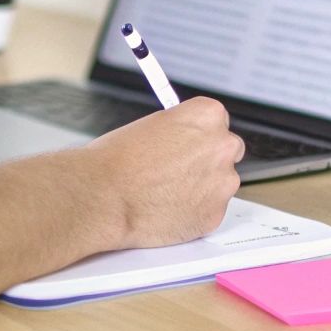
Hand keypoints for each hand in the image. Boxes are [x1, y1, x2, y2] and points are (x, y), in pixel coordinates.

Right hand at [83, 97, 243, 247]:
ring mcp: (222, 183)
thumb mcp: (151, 125)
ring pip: (220, 184)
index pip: (217, 122)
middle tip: (179, 171)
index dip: (198, 136)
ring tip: (165, 193)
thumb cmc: (115, 159)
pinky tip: (166, 210)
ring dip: (202, 189)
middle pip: (227, 151)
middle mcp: (223, 146)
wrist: (103, 196)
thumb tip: (187, 141)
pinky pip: (210, 211)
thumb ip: (180, 131)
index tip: (189, 145)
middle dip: (207, 162)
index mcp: (207, 115)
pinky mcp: (214, 215)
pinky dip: (193, 213)